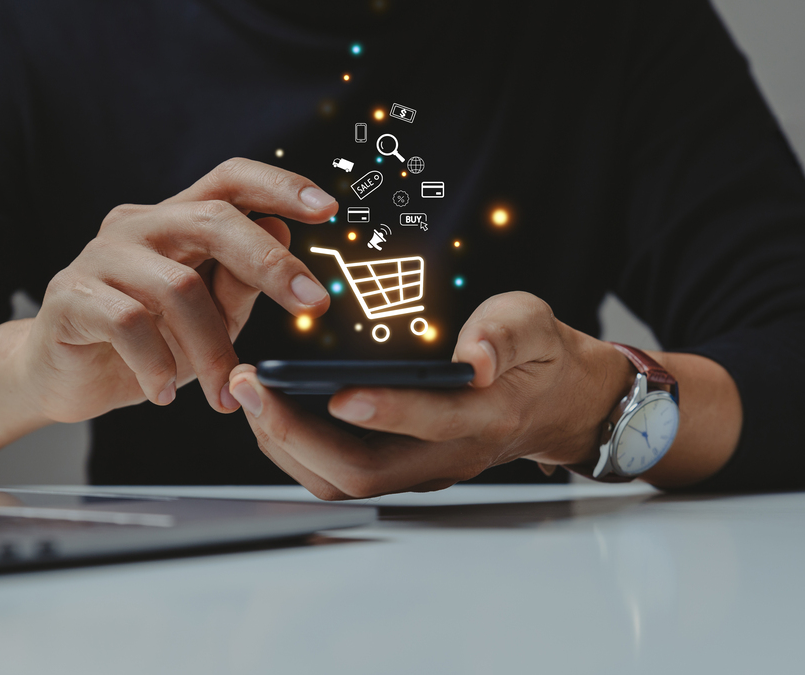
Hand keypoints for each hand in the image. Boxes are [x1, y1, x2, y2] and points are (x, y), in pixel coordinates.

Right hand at [18, 158, 337, 423]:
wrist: (63, 376)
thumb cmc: (146, 343)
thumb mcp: (210, 319)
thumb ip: (240, 281)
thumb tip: (282, 231)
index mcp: (177, 220)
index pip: (230, 179)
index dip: (280, 185)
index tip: (327, 209)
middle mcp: (138, 225)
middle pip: (213, 220)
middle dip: (271, 263)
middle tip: (313, 306)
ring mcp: (100, 256)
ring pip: (178, 287)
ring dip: (211, 348)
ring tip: (223, 393)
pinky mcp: (70, 296)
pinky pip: (128, 323)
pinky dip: (156, 364)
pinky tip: (164, 392)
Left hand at [227, 292, 635, 498]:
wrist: (556, 401)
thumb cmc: (538, 356)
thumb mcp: (534, 324)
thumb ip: (504, 334)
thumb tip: (476, 359)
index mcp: (487, 418)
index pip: (433, 424)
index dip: (386, 411)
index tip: (336, 391)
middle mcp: (448, 456)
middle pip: (364, 472)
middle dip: (297, 435)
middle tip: (252, 387)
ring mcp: (421, 469)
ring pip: (342, 481)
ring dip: (285, 445)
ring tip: (248, 394)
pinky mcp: (401, 467)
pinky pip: (339, 473)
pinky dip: (296, 447)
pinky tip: (270, 408)